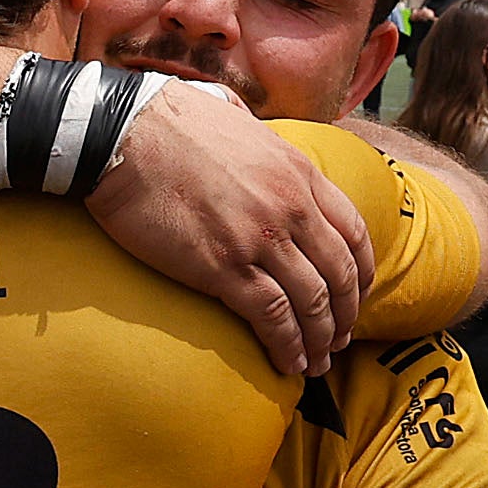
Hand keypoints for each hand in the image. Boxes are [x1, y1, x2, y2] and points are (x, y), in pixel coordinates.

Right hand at [82, 78, 372, 376]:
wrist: (125, 135)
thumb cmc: (170, 125)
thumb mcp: (240, 123)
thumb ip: (262, 145)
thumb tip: (254, 144)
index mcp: (299, 173)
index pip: (353, 231)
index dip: (362, 272)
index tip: (356, 295)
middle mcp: (291, 208)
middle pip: (340, 273)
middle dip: (345, 315)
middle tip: (339, 340)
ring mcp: (260, 239)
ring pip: (312, 301)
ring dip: (320, 339)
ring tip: (317, 363)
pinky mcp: (223, 267)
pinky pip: (272, 315)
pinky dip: (287, 345)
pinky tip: (288, 363)